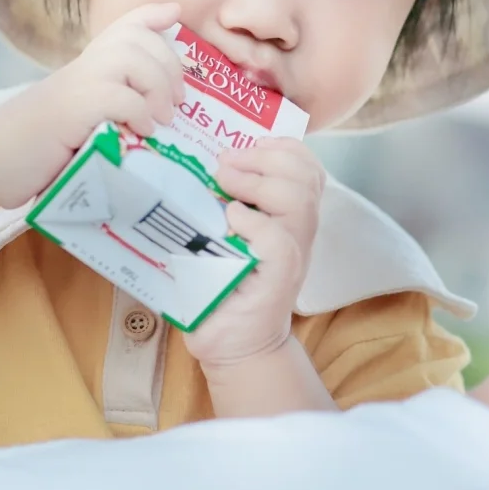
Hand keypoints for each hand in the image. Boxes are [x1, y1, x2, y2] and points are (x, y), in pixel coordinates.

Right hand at [0, 3, 185, 212]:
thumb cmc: (28, 155)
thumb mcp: (73, 128)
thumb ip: (103, 119)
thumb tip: (145, 132)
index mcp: (81, 70)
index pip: (120, 27)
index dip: (149, 15)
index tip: (173, 12)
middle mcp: (79, 70)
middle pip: (136, 40)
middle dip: (169, 64)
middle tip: (178, 101)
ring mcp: (74, 86)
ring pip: (132, 59)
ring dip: (157, 85)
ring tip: (164, 117)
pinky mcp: (71, 110)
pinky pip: (119, 96)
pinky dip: (138, 111)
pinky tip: (141, 131)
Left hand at [181, 138, 325, 367]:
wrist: (232, 344)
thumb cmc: (219, 286)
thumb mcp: (222, 235)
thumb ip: (221, 201)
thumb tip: (181, 162)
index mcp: (289, 216)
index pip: (307, 167)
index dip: (284, 147)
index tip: (249, 144)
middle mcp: (298, 231)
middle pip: (304, 175)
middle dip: (264, 157)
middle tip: (224, 163)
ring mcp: (293, 254)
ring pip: (297, 199)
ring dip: (257, 182)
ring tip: (224, 184)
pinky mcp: (279, 278)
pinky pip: (278, 238)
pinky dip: (253, 222)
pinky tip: (229, 220)